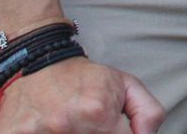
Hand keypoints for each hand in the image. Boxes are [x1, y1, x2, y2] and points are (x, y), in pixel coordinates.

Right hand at [0, 56, 162, 132]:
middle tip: (86, 125)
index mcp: (98, 113)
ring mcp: (39, 133)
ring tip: (67, 125)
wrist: (38, 60)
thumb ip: (148, 113)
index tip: (110, 130)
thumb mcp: (126, 85)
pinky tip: (46, 128)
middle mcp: (68, 125)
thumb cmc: (83, 78)